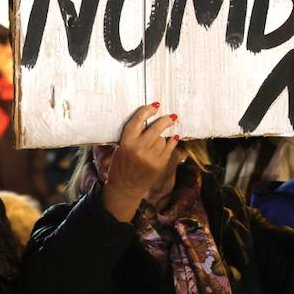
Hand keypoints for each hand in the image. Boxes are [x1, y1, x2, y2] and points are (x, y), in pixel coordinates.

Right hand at [101, 103, 179, 221]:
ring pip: (162, 138)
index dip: (147, 110)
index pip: (137, 121)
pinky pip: (169, 148)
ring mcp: (150, 158)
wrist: (125, 188)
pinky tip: (173, 137)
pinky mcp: (159, 165)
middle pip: (156, 128)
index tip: (155, 105)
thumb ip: (132, 136)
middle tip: (171, 116)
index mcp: (126, 143)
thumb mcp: (120, 148)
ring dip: (163, 135)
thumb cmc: (120, 165)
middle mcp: (139, 149)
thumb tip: (146, 118)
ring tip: (162, 135)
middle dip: (165, 120)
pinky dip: (171, 141)